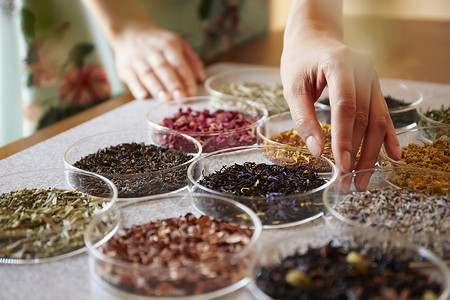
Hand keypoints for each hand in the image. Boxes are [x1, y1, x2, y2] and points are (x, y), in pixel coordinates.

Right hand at [112, 23, 204, 100]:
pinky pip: (131, 79)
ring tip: (166, 100)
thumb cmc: (159, 44)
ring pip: (147, 74)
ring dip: (157, 88)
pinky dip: (137, 88)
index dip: (186, 79)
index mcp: (169, 45)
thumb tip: (202, 79)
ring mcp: (137, 60)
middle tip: (181, 99)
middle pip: (163, 68)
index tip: (192, 93)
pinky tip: (143, 96)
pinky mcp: (125, 68)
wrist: (130, 32)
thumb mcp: (179, 44)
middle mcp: (152, 51)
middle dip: (173, 84)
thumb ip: (192, 61)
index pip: (179, 63)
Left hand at [281, 27, 400, 184]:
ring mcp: (373, 76)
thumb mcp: (292, 88)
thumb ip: (303, 119)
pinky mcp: (375, 86)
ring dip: (371, 152)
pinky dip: (387, 136)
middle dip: (358, 153)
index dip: (344, 139)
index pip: (345, 107)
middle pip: (365, 117)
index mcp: (340, 63)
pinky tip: (392, 157)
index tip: (342, 166)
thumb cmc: (300, 62)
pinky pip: (383, 114)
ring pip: (377, 120)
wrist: (314, 39)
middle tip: (350, 182)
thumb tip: (318, 152)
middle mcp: (364, 68)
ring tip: (362, 179)